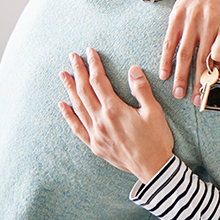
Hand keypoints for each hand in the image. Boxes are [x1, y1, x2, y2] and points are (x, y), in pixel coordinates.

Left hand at [58, 48, 173, 183]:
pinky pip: (77, 127)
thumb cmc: (156, 139)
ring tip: (63, 75)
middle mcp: (100, 120)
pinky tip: (63, 106)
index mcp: (114, 110)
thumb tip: (133, 69)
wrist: (153, 168)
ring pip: (78, 107)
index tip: (90, 52)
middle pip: (84, 91)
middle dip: (78, 72)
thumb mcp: (154, 112)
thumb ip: (141, 90)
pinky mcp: (95, 145)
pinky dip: (68, 115)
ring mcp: (95, 134)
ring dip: (70, 89)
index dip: (94, 65)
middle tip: (72, 57)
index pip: (99, 82)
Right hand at [158, 0, 219, 104]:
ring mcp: (190, 22)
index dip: (219, 62)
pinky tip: (164, 75)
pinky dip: (166, 61)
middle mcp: (208, 23)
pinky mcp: (175, 21)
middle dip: (199, 82)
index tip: (215, 74)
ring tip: (179, 94)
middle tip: (198, 101)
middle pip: (203, 57)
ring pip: (184, 54)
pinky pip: (169, 44)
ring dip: (181, 76)